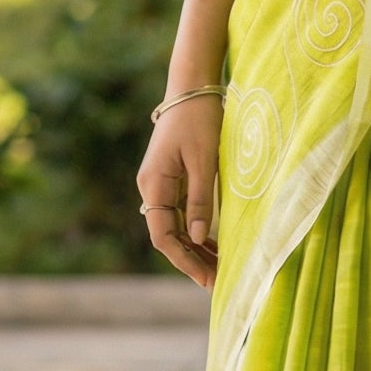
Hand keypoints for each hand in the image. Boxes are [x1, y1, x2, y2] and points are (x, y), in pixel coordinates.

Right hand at [137, 96, 221, 289]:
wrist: (192, 88)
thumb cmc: (200, 120)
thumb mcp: (204, 161)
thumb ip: (200, 201)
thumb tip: (197, 239)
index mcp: (154, 184)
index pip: (163, 235)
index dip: (183, 260)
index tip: (206, 278)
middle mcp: (151, 188)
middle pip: (167, 235)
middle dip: (191, 260)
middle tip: (218, 282)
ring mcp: (160, 184)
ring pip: (174, 227)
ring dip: (194, 248)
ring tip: (220, 268)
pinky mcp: (171, 179)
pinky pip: (180, 214)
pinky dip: (195, 231)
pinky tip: (213, 244)